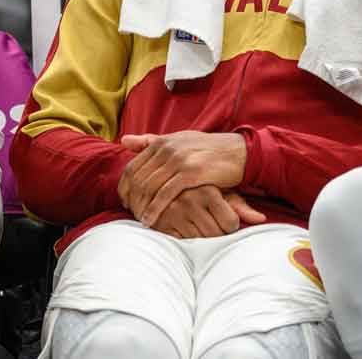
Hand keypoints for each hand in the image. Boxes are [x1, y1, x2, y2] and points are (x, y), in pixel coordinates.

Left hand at [117, 131, 247, 226]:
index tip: (124, 200)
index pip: (132, 165)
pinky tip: (150, 220)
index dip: (124, 186)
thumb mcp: (178, 141)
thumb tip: (123, 140)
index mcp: (162, 142)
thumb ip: (151, 141)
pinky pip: (165, 194)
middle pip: (137, 178)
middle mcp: (167, 148)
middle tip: (129, 212)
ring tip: (138, 218)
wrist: (238, 152)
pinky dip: (154, 209)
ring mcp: (179, 160)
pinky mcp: (191, 173)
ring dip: (140, 206)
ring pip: (149, 187)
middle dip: (130, 198)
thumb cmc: (207, 150)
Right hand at [148, 185, 266, 238]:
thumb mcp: (222, 193)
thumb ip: (240, 206)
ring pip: (200, 241)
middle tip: (212, 223)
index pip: (230, 223)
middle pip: (216, 234)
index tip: (224, 218)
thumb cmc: (201, 190)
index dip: (230, 225)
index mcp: (207, 190)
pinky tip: (186, 229)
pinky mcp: (161, 224)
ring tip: (199, 225)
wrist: (164, 185)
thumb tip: (261, 219)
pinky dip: (187, 241)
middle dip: (218, 233)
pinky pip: (183, 243)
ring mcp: (173, 213)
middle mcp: (189, 200)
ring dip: (203, 238)